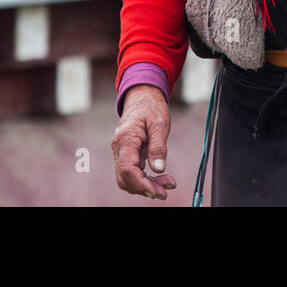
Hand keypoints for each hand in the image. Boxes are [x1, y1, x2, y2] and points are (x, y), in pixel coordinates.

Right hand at [111, 85, 177, 200]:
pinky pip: (132, 172)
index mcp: (126, 139)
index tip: (158, 192)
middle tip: (166, 191)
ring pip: (128, 178)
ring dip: (146, 185)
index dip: (142, 185)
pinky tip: (160, 177)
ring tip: (167, 183)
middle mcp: (119, 147)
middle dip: (144, 188)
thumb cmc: (150, 106)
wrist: (142, 95)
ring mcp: (121, 151)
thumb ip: (158, 146)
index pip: (127, 170)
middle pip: (125, 178)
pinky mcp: (127, 154)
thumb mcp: (159, 123)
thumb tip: (158, 168)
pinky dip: (145, 179)